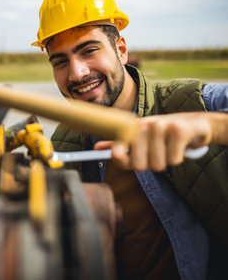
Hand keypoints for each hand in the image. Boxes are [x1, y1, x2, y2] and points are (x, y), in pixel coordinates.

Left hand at [95, 112, 226, 171]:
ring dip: (165, 161)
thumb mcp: (140, 138)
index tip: (133, 162)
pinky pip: (173, 160)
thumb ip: (120, 145)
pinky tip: (180, 147)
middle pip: (139, 166)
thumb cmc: (162, 135)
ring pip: (157, 165)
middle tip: (157, 154)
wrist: (194, 124)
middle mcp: (143, 126)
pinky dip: (178, 158)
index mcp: (131, 129)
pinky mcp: (178, 130)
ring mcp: (160, 126)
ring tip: (169, 148)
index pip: (117, 154)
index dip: (124, 163)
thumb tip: (96, 148)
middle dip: (150, 164)